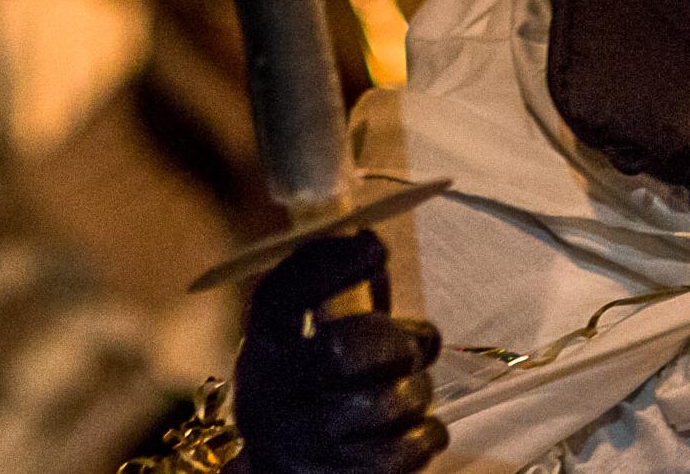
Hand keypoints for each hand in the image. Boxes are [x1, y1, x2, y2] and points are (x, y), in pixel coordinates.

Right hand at [234, 231, 448, 473]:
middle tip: (414, 345)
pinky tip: (411, 430)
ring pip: (393, 400)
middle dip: (397, 342)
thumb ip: (335, 300)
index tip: (372, 246)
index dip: (325, 264)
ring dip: (418, 390)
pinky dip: (427, 432)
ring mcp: (306, 449)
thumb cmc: (312, 400)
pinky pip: (414, 443)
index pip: (279, 298)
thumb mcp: (304, 351)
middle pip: (345, 350)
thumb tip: (370, 240)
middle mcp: (271, 402)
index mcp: (261, 356)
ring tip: (406, 393)